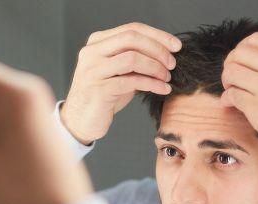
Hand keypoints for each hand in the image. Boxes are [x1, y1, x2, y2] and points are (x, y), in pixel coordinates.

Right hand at [61, 23, 180, 144]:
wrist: (81, 120)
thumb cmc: (104, 95)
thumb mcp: (118, 71)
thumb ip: (134, 57)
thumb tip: (166, 52)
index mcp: (97, 42)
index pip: (132, 29)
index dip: (158, 35)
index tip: (176, 46)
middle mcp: (91, 52)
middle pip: (131, 38)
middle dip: (157, 49)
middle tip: (172, 63)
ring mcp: (93, 70)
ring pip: (132, 58)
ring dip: (155, 67)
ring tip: (166, 77)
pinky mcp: (98, 89)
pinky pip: (131, 81)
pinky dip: (152, 84)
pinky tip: (162, 89)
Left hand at [220, 32, 257, 164]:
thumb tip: (254, 55)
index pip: (257, 38)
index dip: (243, 49)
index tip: (243, 61)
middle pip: (240, 52)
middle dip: (232, 63)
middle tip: (235, 76)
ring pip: (232, 71)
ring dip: (228, 80)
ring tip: (233, 89)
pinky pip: (232, 94)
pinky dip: (227, 98)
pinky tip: (232, 103)